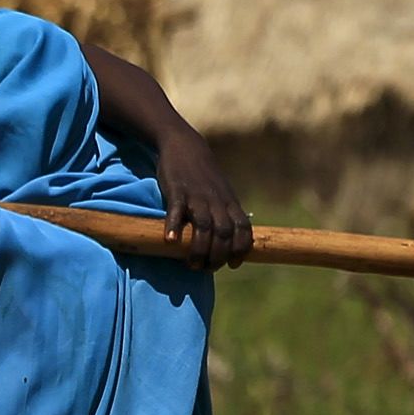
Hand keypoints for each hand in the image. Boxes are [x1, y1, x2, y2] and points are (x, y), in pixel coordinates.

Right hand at [155, 131, 252, 268]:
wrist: (184, 145)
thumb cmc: (203, 175)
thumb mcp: (221, 192)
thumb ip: (226, 213)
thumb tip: (230, 241)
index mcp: (229, 203)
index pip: (243, 230)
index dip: (241, 250)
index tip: (233, 265)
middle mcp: (217, 201)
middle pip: (224, 233)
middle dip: (218, 256)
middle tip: (207, 269)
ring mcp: (197, 196)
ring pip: (204, 227)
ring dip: (199, 249)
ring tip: (192, 264)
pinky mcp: (177, 190)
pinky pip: (177, 210)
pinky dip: (174, 226)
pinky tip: (170, 241)